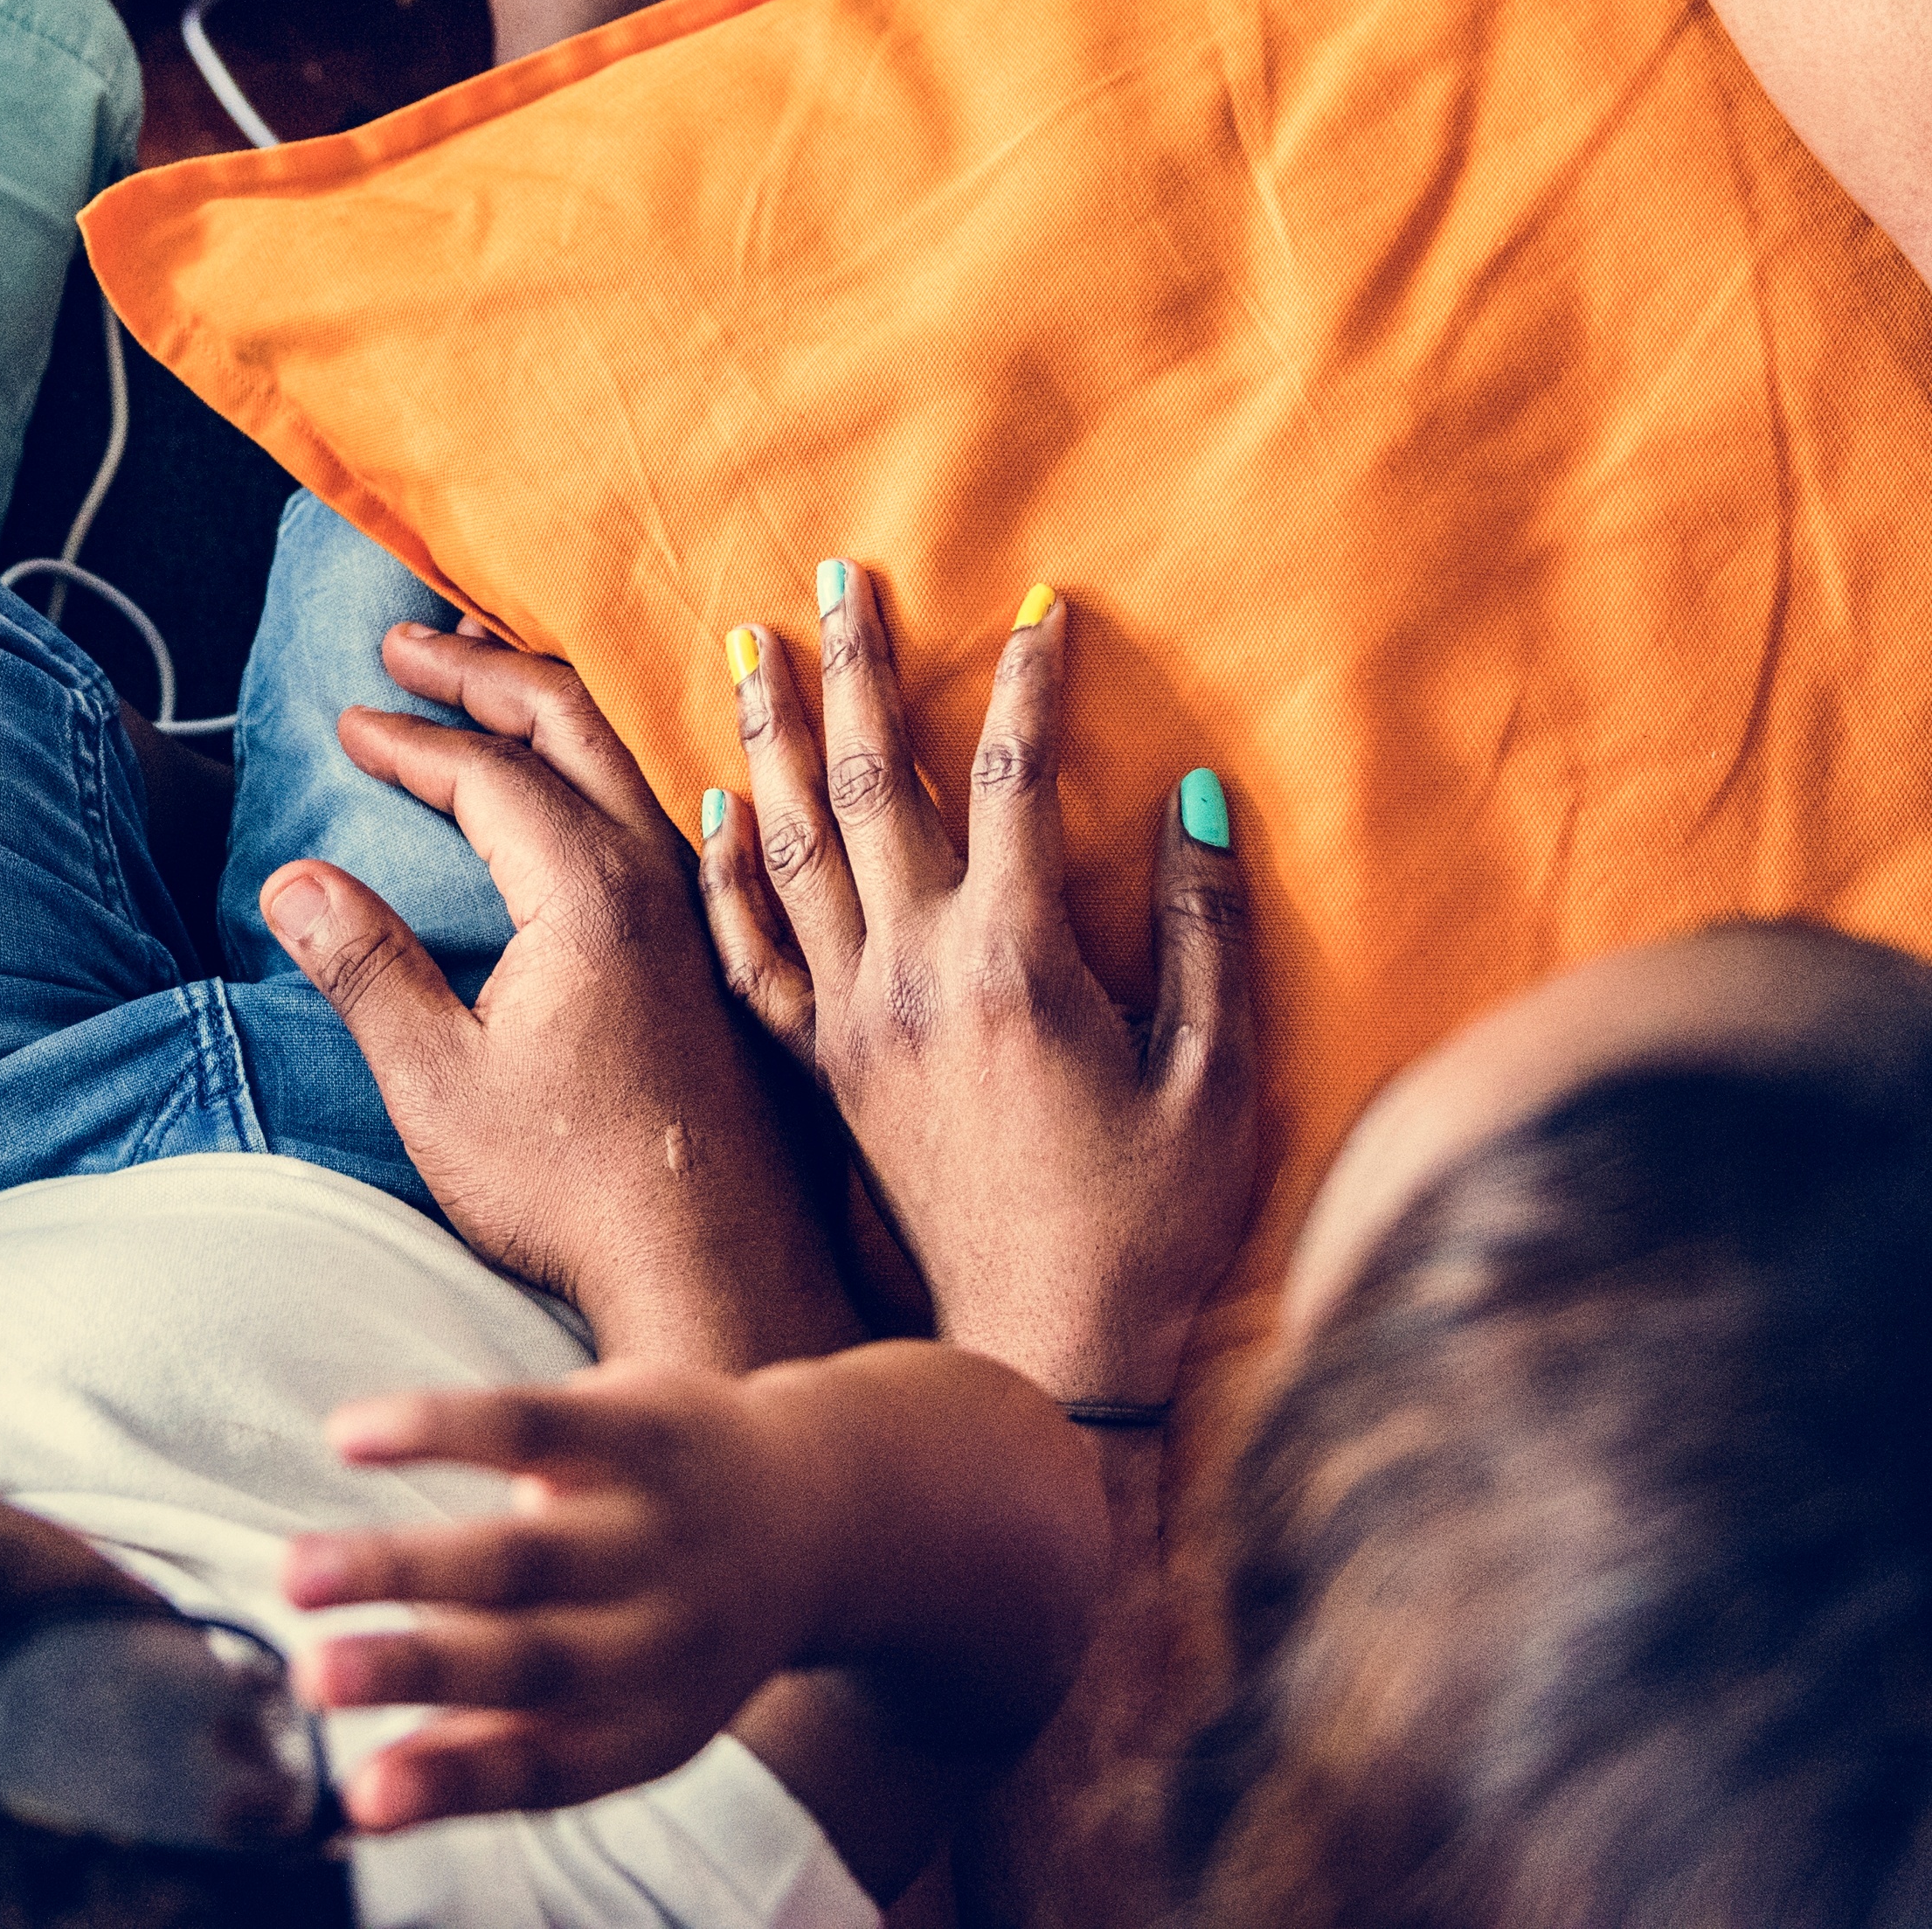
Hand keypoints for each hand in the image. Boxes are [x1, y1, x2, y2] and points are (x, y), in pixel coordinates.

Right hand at [262, 627, 850, 1369]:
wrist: (715, 1271)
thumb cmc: (574, 1191)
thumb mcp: (437, 1085)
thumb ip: (366, 969)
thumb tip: (291, 880)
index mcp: (587, 895)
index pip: (488, 770)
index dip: (411, 737)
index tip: (348, 719)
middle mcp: (657, 881)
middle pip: (568, 726)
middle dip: (481, 670)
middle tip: (409, 641)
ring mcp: (700, 914)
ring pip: (622, 762)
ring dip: (545, 707)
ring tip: (487, 679)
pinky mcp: (720, 955)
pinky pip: (661, 812)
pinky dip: (602, 768)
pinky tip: (594, 789)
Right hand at [279, 1367, 826, 1831]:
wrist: (816, 1510)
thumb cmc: (669, 1632)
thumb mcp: (618, 1713)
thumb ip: (489, 1751)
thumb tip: (352, 1805)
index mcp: (643, 1723)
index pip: (540, 1767)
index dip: (447, 1786)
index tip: (357, 1801)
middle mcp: (656, 1635)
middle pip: (522, 1659)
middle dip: (413, 1673)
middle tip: (311, 1681)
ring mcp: (652, 1527)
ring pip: (516, 1553)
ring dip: (400, 1563)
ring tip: (298, 1574)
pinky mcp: (640, 1427)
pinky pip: (528, 1423)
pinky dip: (435, 1428)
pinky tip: (350, 1435)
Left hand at [697, 572, 1259, 1407]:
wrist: (1043, 1357)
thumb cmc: (1149, 1226)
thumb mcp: (1216, 1079)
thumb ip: (1207, 932)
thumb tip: (1195, 794)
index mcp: (1012, 963)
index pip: (1011, 778)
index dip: (1029, 683)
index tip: (1042, 600)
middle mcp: (912, 975)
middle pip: (871, 786)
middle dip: (855, 670)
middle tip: (835, 575)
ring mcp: (853, 1022)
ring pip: (791, 848)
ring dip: (770, 738)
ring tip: (748, 645)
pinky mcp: (825, 1073)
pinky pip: (755, 954)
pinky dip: (729, 870)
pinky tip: (715, 807)